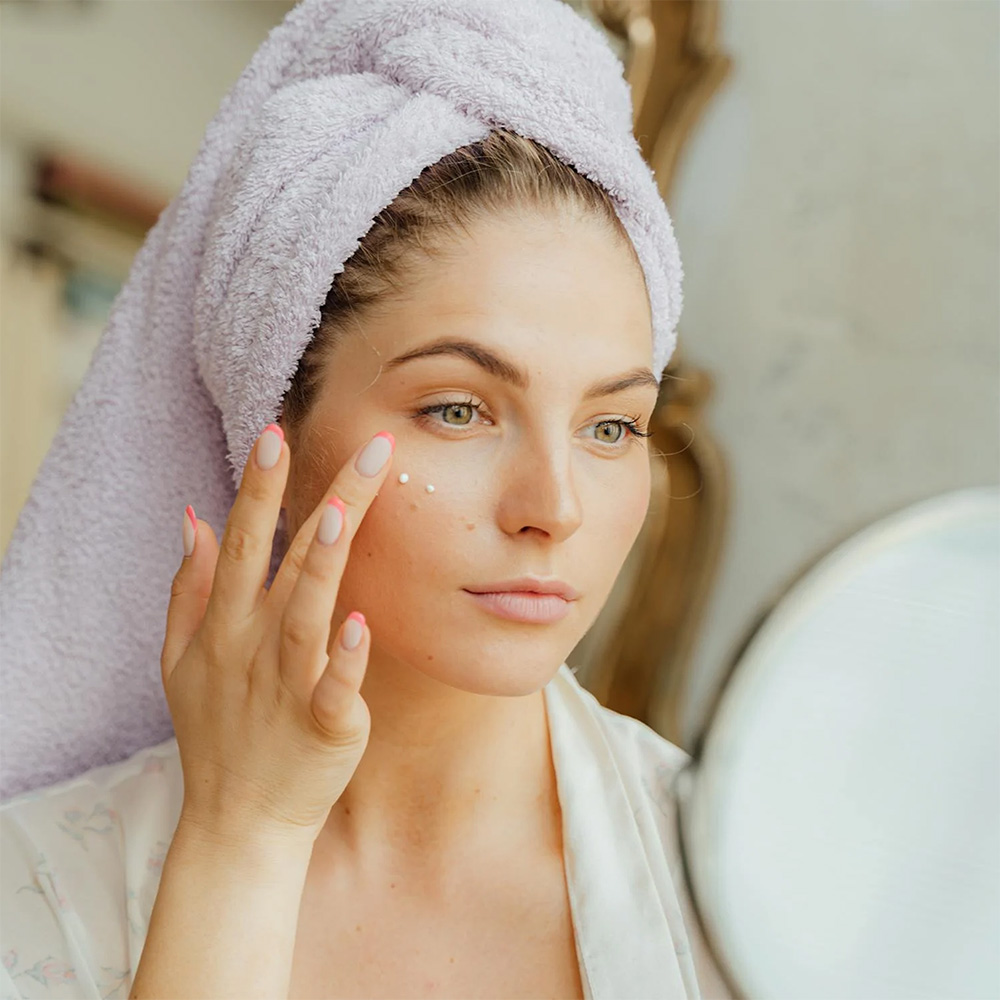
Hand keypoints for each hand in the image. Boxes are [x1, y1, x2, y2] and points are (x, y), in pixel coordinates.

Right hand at [160, 424, 394, 849]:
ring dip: (323, 563)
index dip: (259, 487)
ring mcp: (287, 684)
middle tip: (367, 447)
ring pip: (306, 613)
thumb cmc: (216, 730)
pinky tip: (361, 623)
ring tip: (344, 513)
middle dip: (325, 498)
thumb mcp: (180, 658)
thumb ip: (190, 587)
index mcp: (227, 623)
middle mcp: (254, 644)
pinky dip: (346, 659)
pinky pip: (334, 687)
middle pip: (291, 559)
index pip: (242, 540)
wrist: (238, 819)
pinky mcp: (322, 725)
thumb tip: (193, 517)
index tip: (276, 432)